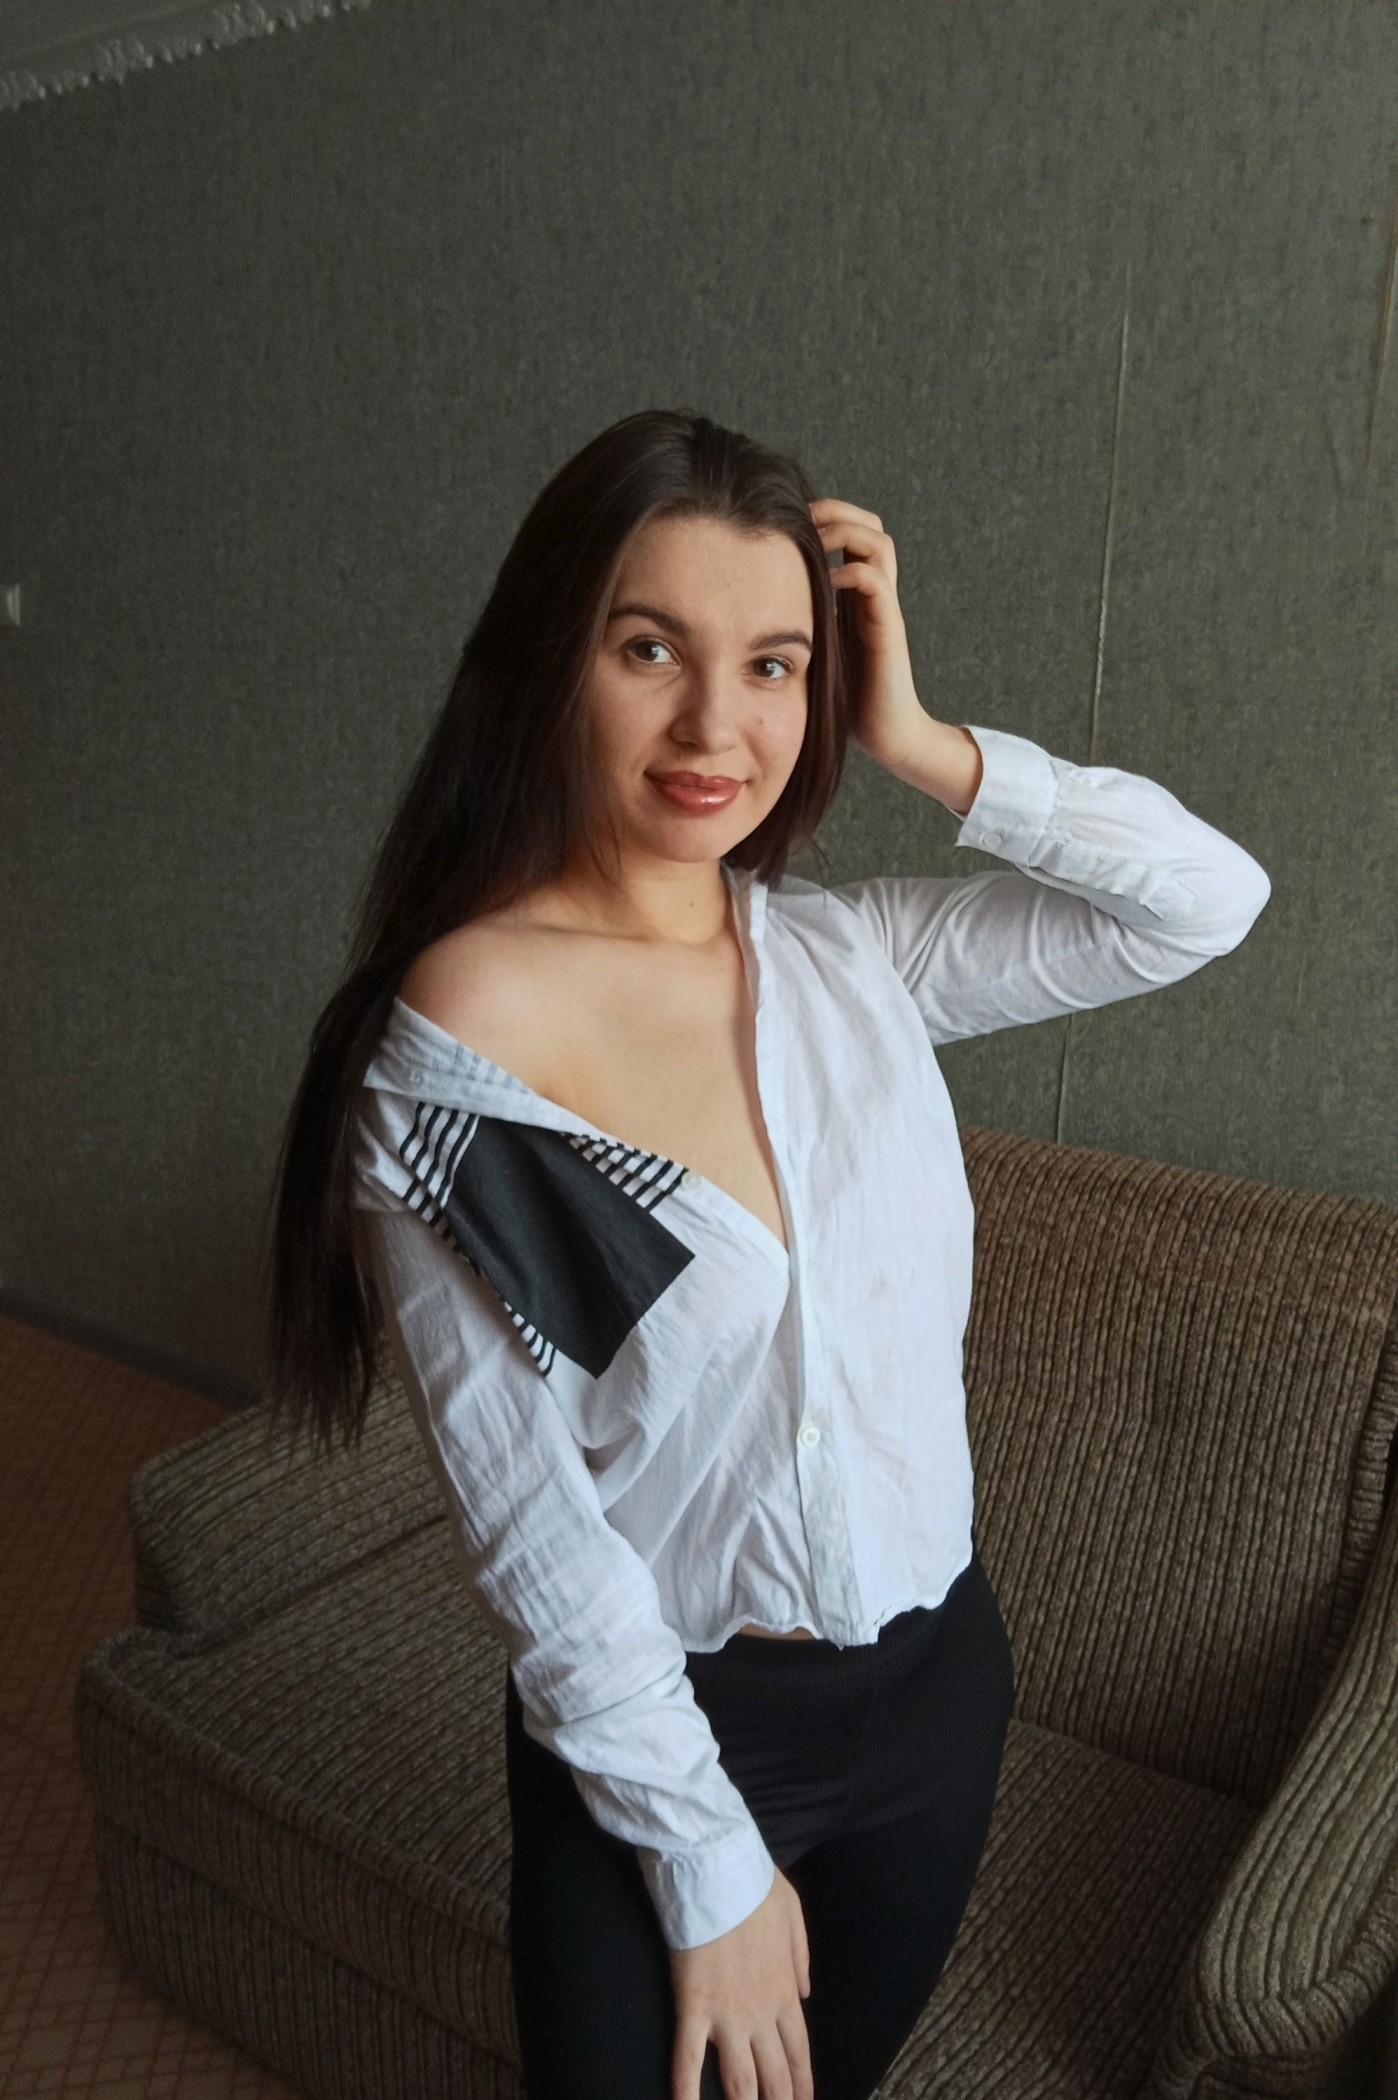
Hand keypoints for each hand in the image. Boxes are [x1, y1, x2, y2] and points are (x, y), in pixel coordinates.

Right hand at [669, 1863, 813, 2099]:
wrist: (716, 1866)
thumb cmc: (752, 1883)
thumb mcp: (793, 1913)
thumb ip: (801, 1957)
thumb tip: (806, 1994)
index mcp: (785, 1990)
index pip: (799, 2053)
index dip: (801, 2087)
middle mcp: (761, 2012)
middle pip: (774, 2077)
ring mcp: (727, 2014)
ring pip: (738, 2080)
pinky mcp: (692, 2006)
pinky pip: (686, 2059)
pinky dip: (685, 2092)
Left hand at [809, 496, 927, 771]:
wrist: (886, 734)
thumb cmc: (846, 700)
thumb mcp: (810, 651)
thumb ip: (794, 626)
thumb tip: (742, 615)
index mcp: (855, 594)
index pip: (849, 530)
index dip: (821, 517)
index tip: (782, 525)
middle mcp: (873, 593)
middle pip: (869, 523)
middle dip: (834, 511)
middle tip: (798, 521)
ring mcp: (883, 608)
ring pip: (877, 540)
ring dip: (843, 532)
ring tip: (811, 545)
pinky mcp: (888, 627)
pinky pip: (873, 579)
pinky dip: (847, 571)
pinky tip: (822, 585)